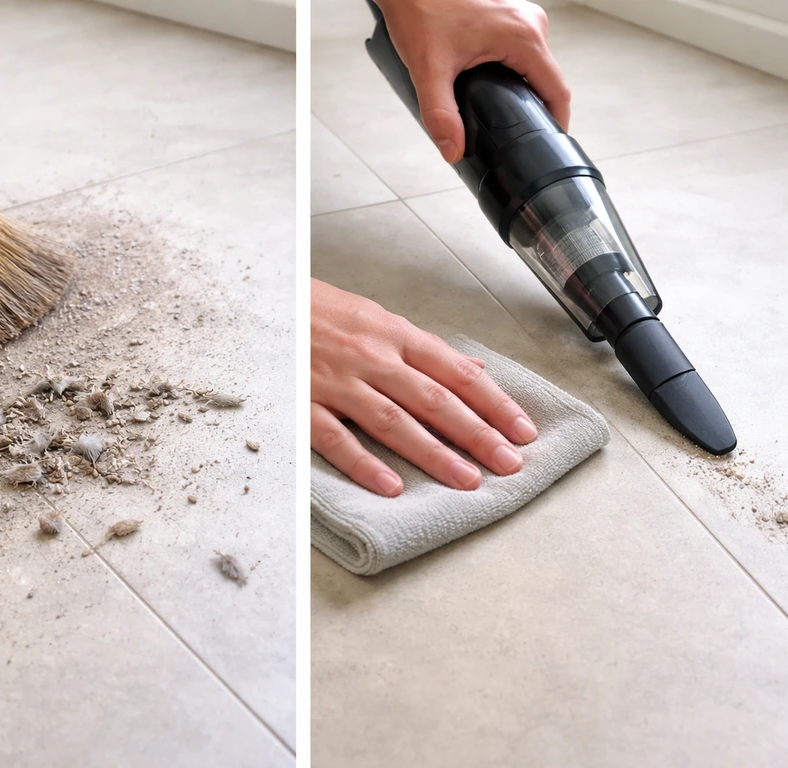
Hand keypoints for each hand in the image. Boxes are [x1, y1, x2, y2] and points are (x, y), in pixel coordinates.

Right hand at [311, 279, 537, 496]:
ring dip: (433, 453)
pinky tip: (390, 487)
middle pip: (434, 399)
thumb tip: (474, 369)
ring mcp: (338, 382)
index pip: (456, 372)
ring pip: (393, 421)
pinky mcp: (305, 402)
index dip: (493, 402)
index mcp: (395, 335)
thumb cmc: (322, 311)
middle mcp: (373, 357)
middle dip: (476, 433)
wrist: (265, 300)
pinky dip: (363, 463)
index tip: (522, 430)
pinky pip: (337, 437)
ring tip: (467, 480)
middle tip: (509, 463)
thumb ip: (425, 349)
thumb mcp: (377, 318)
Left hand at [376, 0, 569, 161]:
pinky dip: (517, 76)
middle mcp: (530, 24)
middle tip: (517, 139)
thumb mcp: (428, 71)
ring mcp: (523, 19)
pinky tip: (499, 92)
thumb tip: (453, 150)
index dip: (556, 122)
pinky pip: (525, 55)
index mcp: (523, 36)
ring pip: (537, 68)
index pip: (557, 90)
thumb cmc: (420, 14)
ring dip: (526, 93)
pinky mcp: (512, 19)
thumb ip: (440, 114)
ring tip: (507, 119)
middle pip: (548, 81)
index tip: (547, 145)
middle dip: (536, 111)